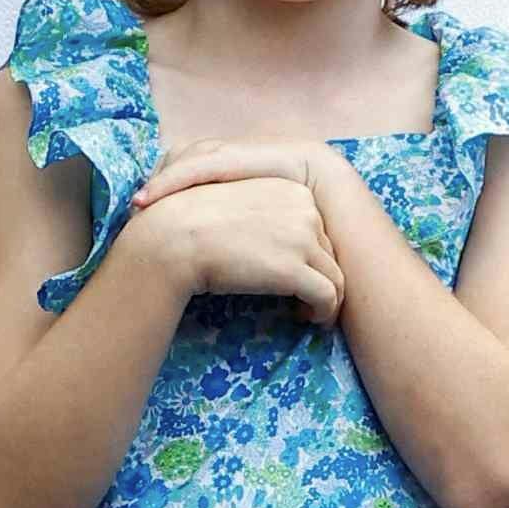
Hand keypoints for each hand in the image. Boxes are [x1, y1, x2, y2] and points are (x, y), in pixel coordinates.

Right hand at [127, 147, 343, 324]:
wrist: (174, 237)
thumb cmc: (192, 220)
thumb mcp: (238, 201)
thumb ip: (264, 211)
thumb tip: (276, 239)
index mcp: (291, 189)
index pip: (318, 227)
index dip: (310, 254)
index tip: (293, 270)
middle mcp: (304, 210)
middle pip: (328, 252)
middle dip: (318, 275)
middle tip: (301, 295)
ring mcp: (303, 239)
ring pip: (335, 277)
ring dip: (326, 298)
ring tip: (308, 312)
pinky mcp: (295, 270)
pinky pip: (327, 297)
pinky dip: (323, 312)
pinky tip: (306, 318)